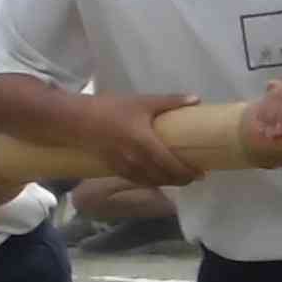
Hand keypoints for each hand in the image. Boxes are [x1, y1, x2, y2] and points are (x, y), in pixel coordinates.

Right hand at [88, 90, 204, 189]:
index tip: (202, 173)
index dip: (188, 172)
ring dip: (168, 182)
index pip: (172, 165)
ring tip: (179, 177)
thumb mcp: (142, 101)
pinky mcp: (116, 169)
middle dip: (182, 180)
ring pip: (152, 181)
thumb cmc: (112, 109)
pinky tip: (158, 177)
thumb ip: (170, 102)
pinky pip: (139, 180)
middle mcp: (137, 160)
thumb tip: (196, 99)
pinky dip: (152, 181)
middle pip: (165, 177)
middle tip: (194, 176)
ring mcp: (126, 167)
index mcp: (146, 144)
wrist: (79, 120)